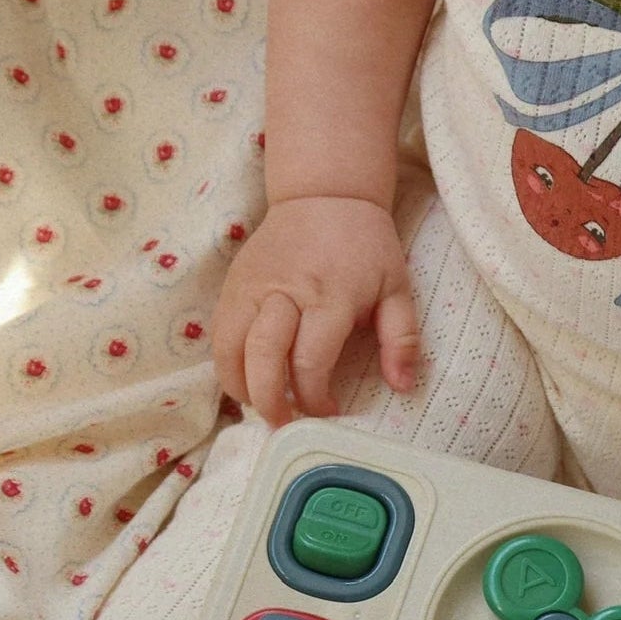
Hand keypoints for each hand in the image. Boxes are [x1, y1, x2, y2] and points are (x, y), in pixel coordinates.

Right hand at [212, 196, 419, 425]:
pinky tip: (247, 378)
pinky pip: (218, 335)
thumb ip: (402, 339)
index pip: (310, 361)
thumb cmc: (365, 247)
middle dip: (270, 401)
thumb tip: (402, 388)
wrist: (324, 195)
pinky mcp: (231, 285)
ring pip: (228, 349)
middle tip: (284, 424)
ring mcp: (251, 287)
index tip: (328, 413)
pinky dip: (227, 365)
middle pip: (261, 358)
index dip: (315, 399)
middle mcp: (284, 291)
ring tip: (262, 405)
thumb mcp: (398, 288)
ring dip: (240, 388)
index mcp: (330, 296)